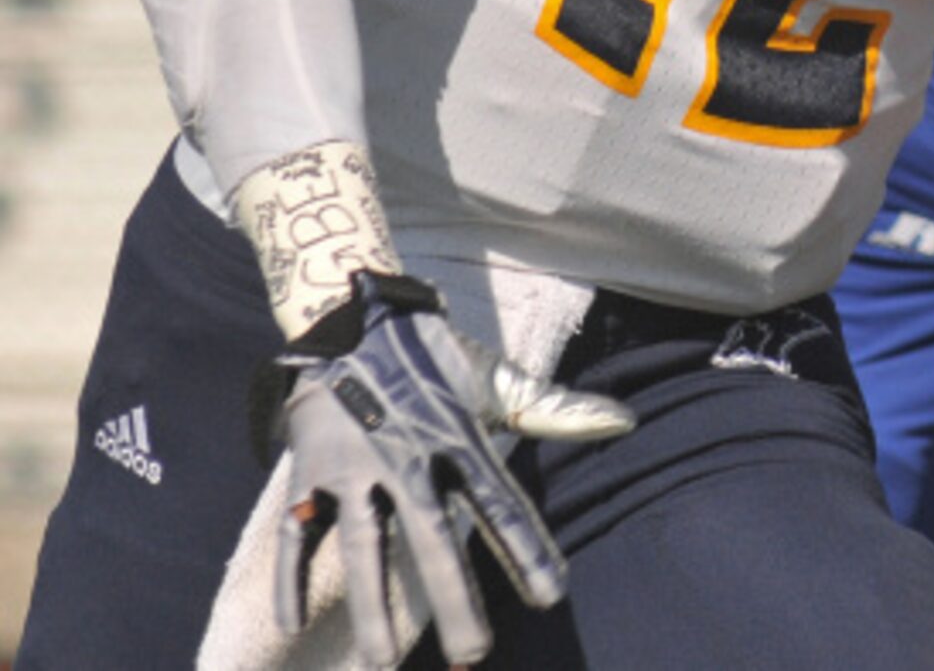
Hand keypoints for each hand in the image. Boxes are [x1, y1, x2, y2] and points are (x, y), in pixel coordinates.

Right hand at [258, 270, 633, 666]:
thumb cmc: (432, 358)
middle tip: (475, 654)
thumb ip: (553, 409)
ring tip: (384, 661)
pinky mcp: (308, 470)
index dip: (526, 549)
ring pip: (362, 545)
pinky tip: (293, 621)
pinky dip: (289, 576)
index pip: (501, 501)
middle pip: (432, 536)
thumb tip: (625, 420)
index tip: (552, 596)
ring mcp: (352, 465)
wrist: (350, 316)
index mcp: (458, 435)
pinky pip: (294, 533)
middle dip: (454, 599)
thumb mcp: (491, 380)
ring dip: (372, 606)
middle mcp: (406, 454)